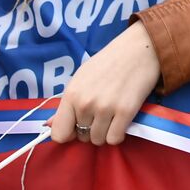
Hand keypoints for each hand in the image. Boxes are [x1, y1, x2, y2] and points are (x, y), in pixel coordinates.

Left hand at [49, 21, 160, 146]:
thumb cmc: (109, 62)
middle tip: (100, 114)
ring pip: (98, 140)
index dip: (67, 133)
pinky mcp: (126, 112)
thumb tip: (50, 125)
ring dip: (104, 133)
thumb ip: (67, 104)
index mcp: (72, 94)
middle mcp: (86, 103)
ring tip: (111, 116)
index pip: (59, 133)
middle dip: (89, 130)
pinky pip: (115, 139)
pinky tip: (121, 121)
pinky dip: (117, 134)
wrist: (139, 49)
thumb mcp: (81, 78)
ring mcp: (106, 108)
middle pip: (81, 137)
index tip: (76, 127)